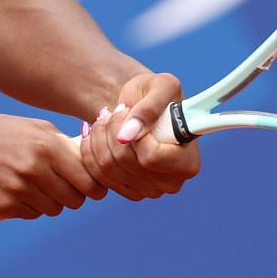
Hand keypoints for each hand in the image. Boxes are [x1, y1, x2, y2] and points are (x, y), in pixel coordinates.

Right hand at [0, 115, 105, 219]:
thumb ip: (60, 142)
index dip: (94, 187)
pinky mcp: (3, 207)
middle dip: (73, 196)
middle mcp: (34, 169)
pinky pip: (31, 214)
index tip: (94, 188)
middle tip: (64, 188)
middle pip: (74, 199)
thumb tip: (89, 159)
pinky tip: (15, 191)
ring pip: (53, 209)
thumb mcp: (29, 126)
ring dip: (50, 201)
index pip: (88, 180)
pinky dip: (29, 206)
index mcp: (46, 146)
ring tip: (34, 186)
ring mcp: (18, 191)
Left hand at [78, 70, 199, 200]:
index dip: (131, 133)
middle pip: (124, 163)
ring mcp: (149, 191)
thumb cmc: (156, 94)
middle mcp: (171, 183)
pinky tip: (93, 134)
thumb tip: (126, 136)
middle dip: (109, 131)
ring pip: (107, 169)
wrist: (141, 106)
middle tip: (110, 111)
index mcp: (187, 162)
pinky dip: (89, 152)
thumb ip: (149, 107)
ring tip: (102, 119)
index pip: (150, 158)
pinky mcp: (127, 191)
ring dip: (97, 138)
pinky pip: (96, 178)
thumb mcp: (161, 86)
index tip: (124, 110)